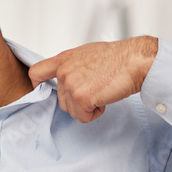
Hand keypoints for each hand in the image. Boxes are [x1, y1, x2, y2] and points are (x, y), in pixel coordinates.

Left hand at [28, 37, 157, 122]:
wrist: (134, 60)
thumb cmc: (117, 57)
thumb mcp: (87, 54)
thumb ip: (72, 66)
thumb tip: (69, 77)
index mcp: (64, 59)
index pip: (36, 72)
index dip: (38, 85)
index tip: (43, 91)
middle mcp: (64, 71)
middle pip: (61, 100)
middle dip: (78, 101)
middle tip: (96, 89)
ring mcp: (71, 84)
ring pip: (72, 111)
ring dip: (88, 107)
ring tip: (102, 91)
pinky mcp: (81, 98)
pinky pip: (83, 117)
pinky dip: (96, 112)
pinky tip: (105, 98)